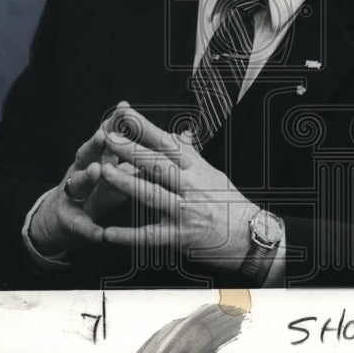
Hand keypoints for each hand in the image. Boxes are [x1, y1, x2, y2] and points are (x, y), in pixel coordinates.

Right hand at [28, 105, 138, 256]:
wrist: (64, 222)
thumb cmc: (98, 191)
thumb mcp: (118, 172)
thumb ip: (140, 157)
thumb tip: (171, 139)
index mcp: (95, 159)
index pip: (105, 138)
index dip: (114, 123)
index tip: (124, 107)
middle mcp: (80, 172)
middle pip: (85, 154)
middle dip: (94, 144)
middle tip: (103, 134)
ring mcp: (72, 196)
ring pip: (77, 184)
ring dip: (86, 177)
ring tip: (97, 170)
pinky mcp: (69, 222)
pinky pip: (79, 225)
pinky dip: (88, 228)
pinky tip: (98, 233)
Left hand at [98, 105, 259, 273]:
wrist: (249, 236)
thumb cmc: (228, 202)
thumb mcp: (212, 173)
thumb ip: (190, 155)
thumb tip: (178, 133)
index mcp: (196, 168)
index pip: (168, 144)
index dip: (146, 128)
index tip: (125, 114)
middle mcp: (191, 187)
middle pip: (158, 165)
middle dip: (131, 150)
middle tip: (107, 137)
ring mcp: (185, 212)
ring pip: (152, 195)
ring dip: (126, 183)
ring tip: (104, 172)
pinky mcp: (180, 237)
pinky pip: (150, 236)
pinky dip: (128, 236)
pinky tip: (107, 233)